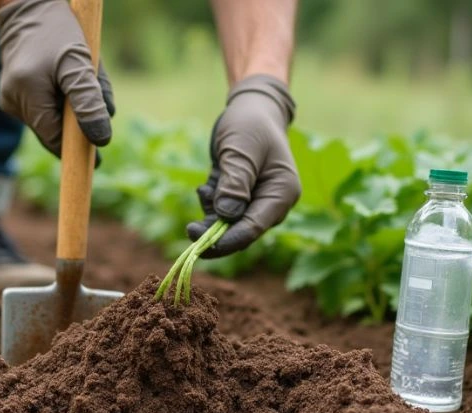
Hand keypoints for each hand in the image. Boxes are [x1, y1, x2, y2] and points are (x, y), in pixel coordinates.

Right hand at [0, 0, 114, 158]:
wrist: (28, 8)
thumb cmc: (60, 32)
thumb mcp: (80, 63)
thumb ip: (90, 100)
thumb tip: (101, 139)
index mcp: (27, 94)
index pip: (53, 139)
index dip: (76, 150)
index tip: (98, 160)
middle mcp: (13, 101)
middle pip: (50, 131)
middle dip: (76, 127)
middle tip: (99, 110)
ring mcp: (9, 98)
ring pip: (46, 121)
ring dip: (66, 113)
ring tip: (78, 83)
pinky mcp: (10, 95)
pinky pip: (39, 110)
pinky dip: (56, 104)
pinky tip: (60, 83)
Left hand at [189, 74, 299, 257]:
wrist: (250, 109)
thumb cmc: (250, 125)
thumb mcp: (241, 150)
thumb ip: (235, 183)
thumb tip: (226, 216)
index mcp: (282, 193)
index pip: (255, 226)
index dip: (229, 239)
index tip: (203, 244)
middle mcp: (271, 203)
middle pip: (242, 231)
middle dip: (215, 233)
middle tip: (189, 230)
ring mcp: (256, 203)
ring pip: (228, 225)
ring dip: (210, 215)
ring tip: (204, 187)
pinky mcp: (240, 199)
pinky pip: (221, 213)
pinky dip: (210, 204)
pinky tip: (207, 185)